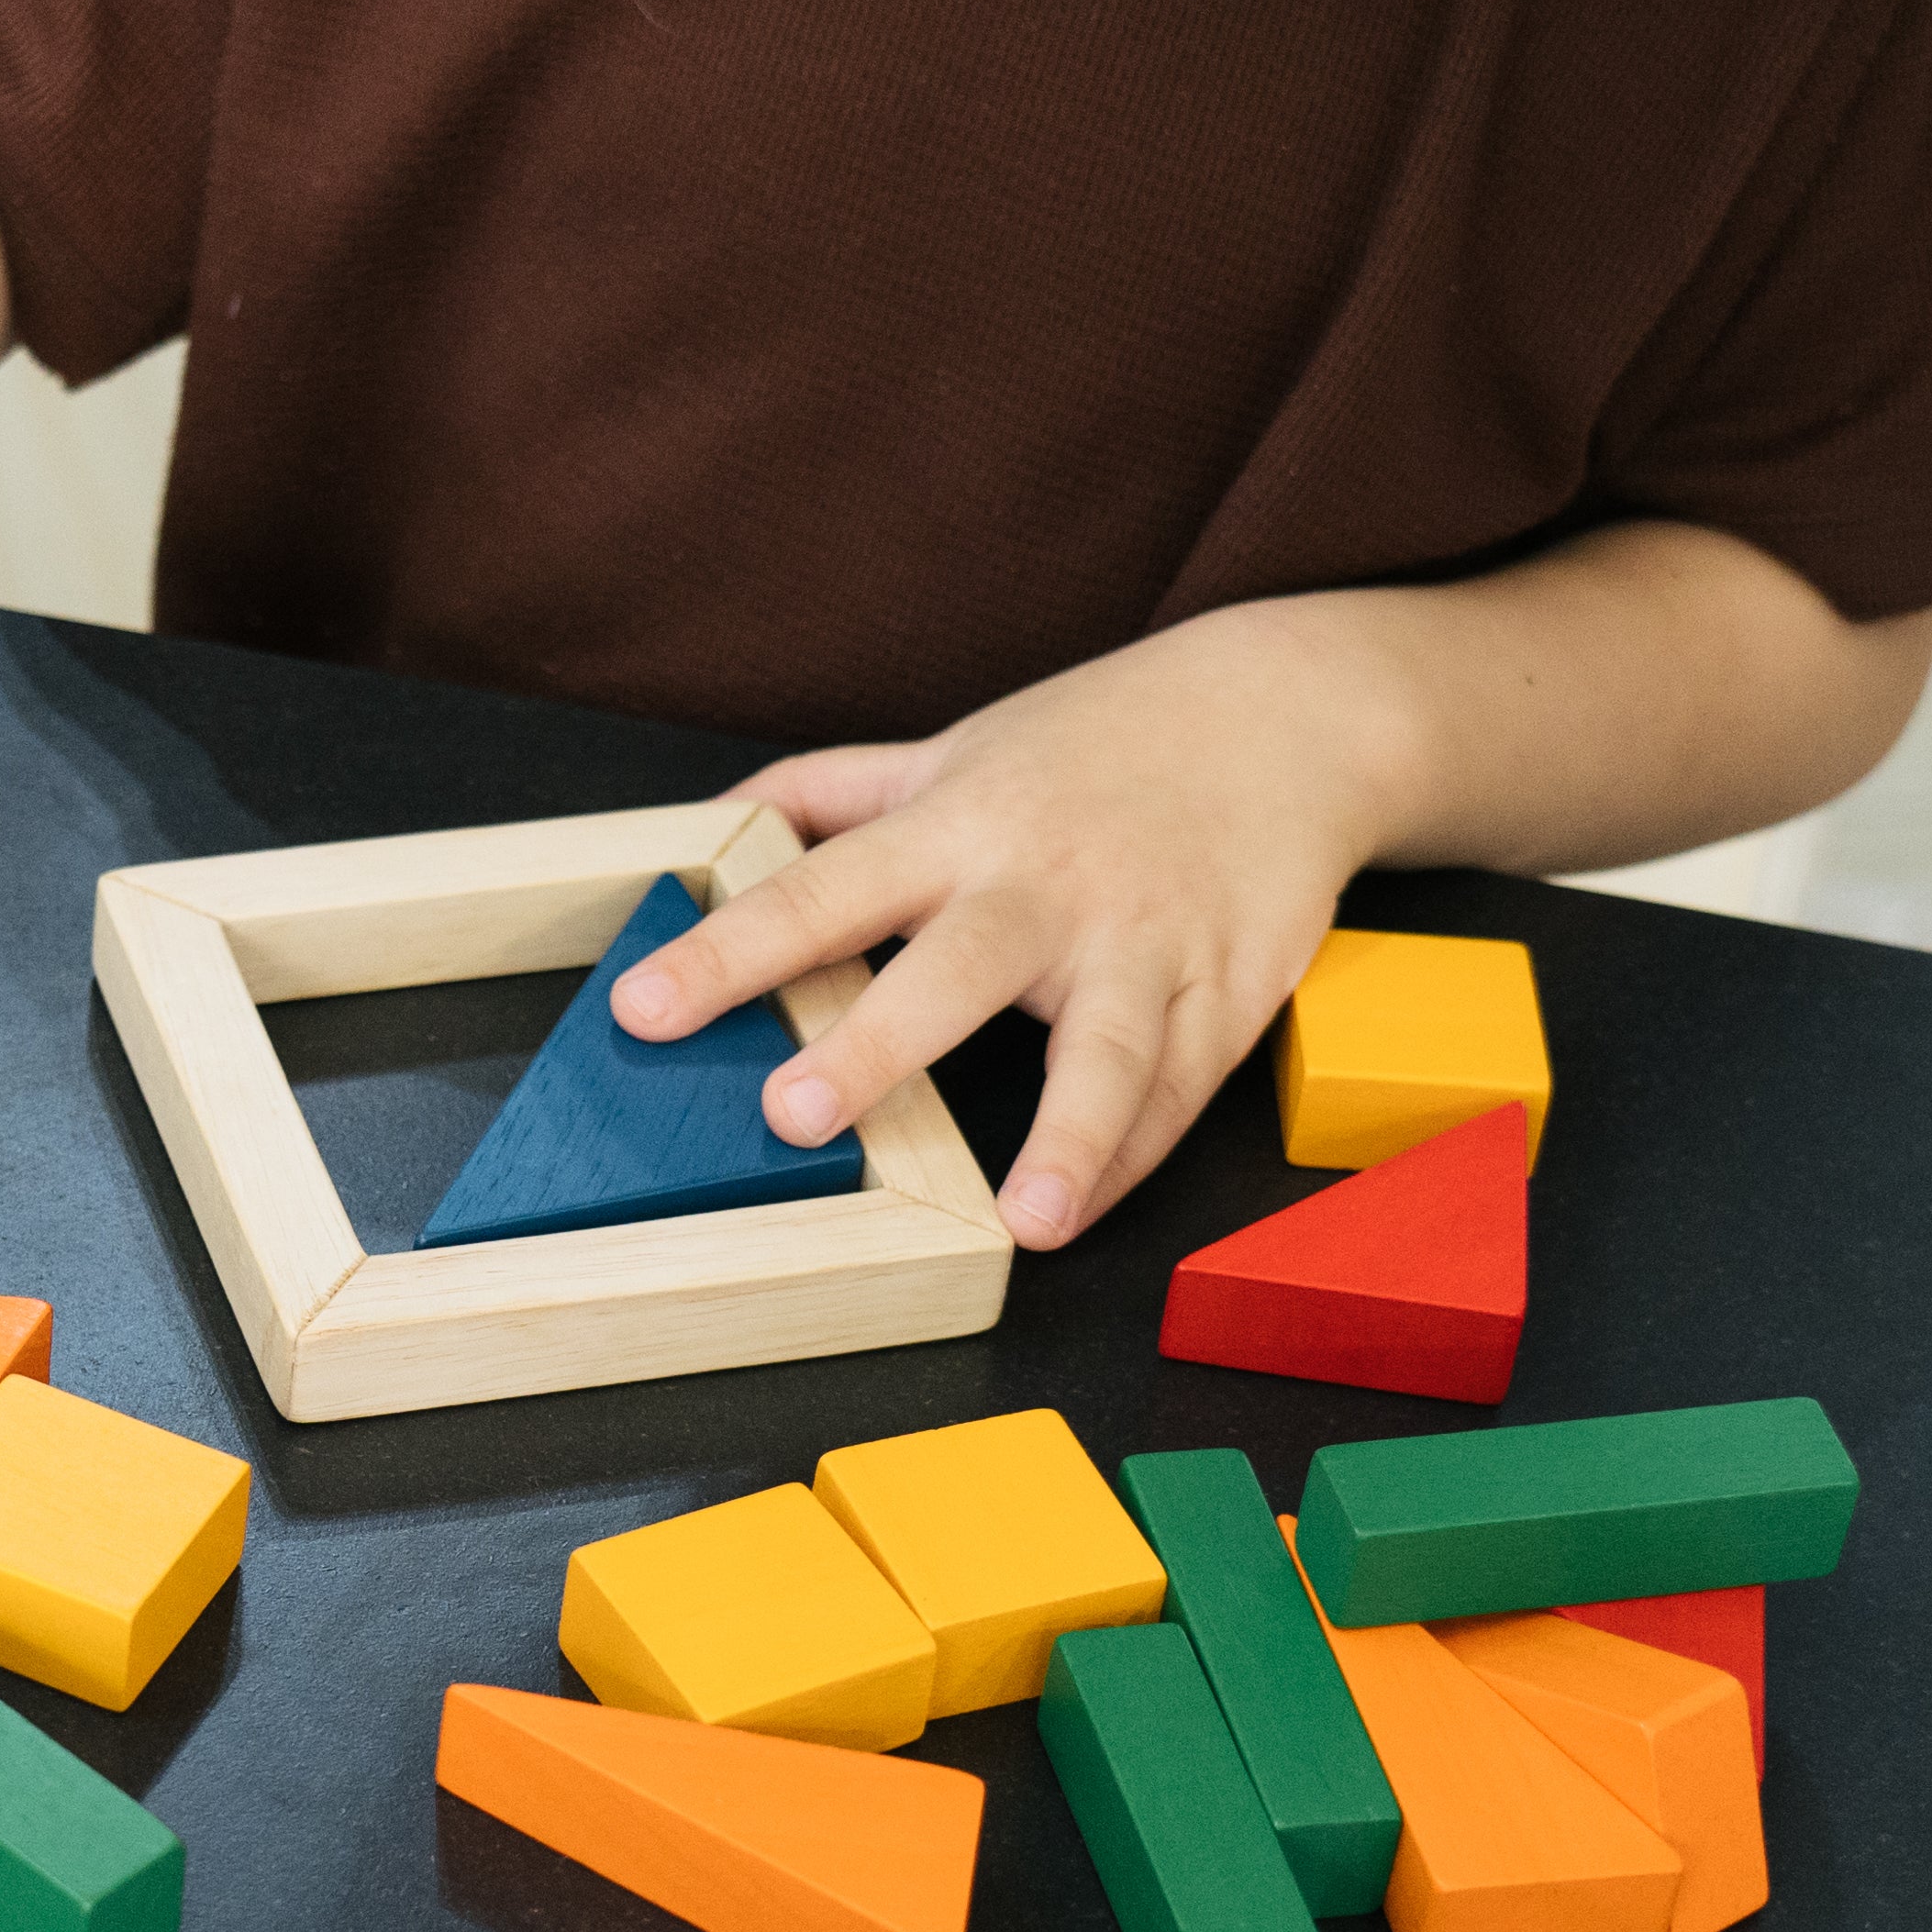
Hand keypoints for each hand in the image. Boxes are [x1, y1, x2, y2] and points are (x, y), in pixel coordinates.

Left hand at [607, 602, 1405, 1251]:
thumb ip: (833, 789)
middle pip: (953, 970)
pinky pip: (1177, 1088)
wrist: (1287, 712)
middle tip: (795, 1114)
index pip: (820, 889)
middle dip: (876, 1043)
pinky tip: (1077, 1215)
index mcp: (957, 826)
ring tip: (1023, 1219)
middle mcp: (1043, 887)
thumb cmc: (1096, 746)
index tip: (645, 1005)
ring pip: (1104, 1047)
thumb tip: (711, 820)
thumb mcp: (956, 747)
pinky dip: (1129, 1158)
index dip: (728, 949)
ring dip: (1066, 1134)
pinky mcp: (1229, 988)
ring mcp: (1144, 941)